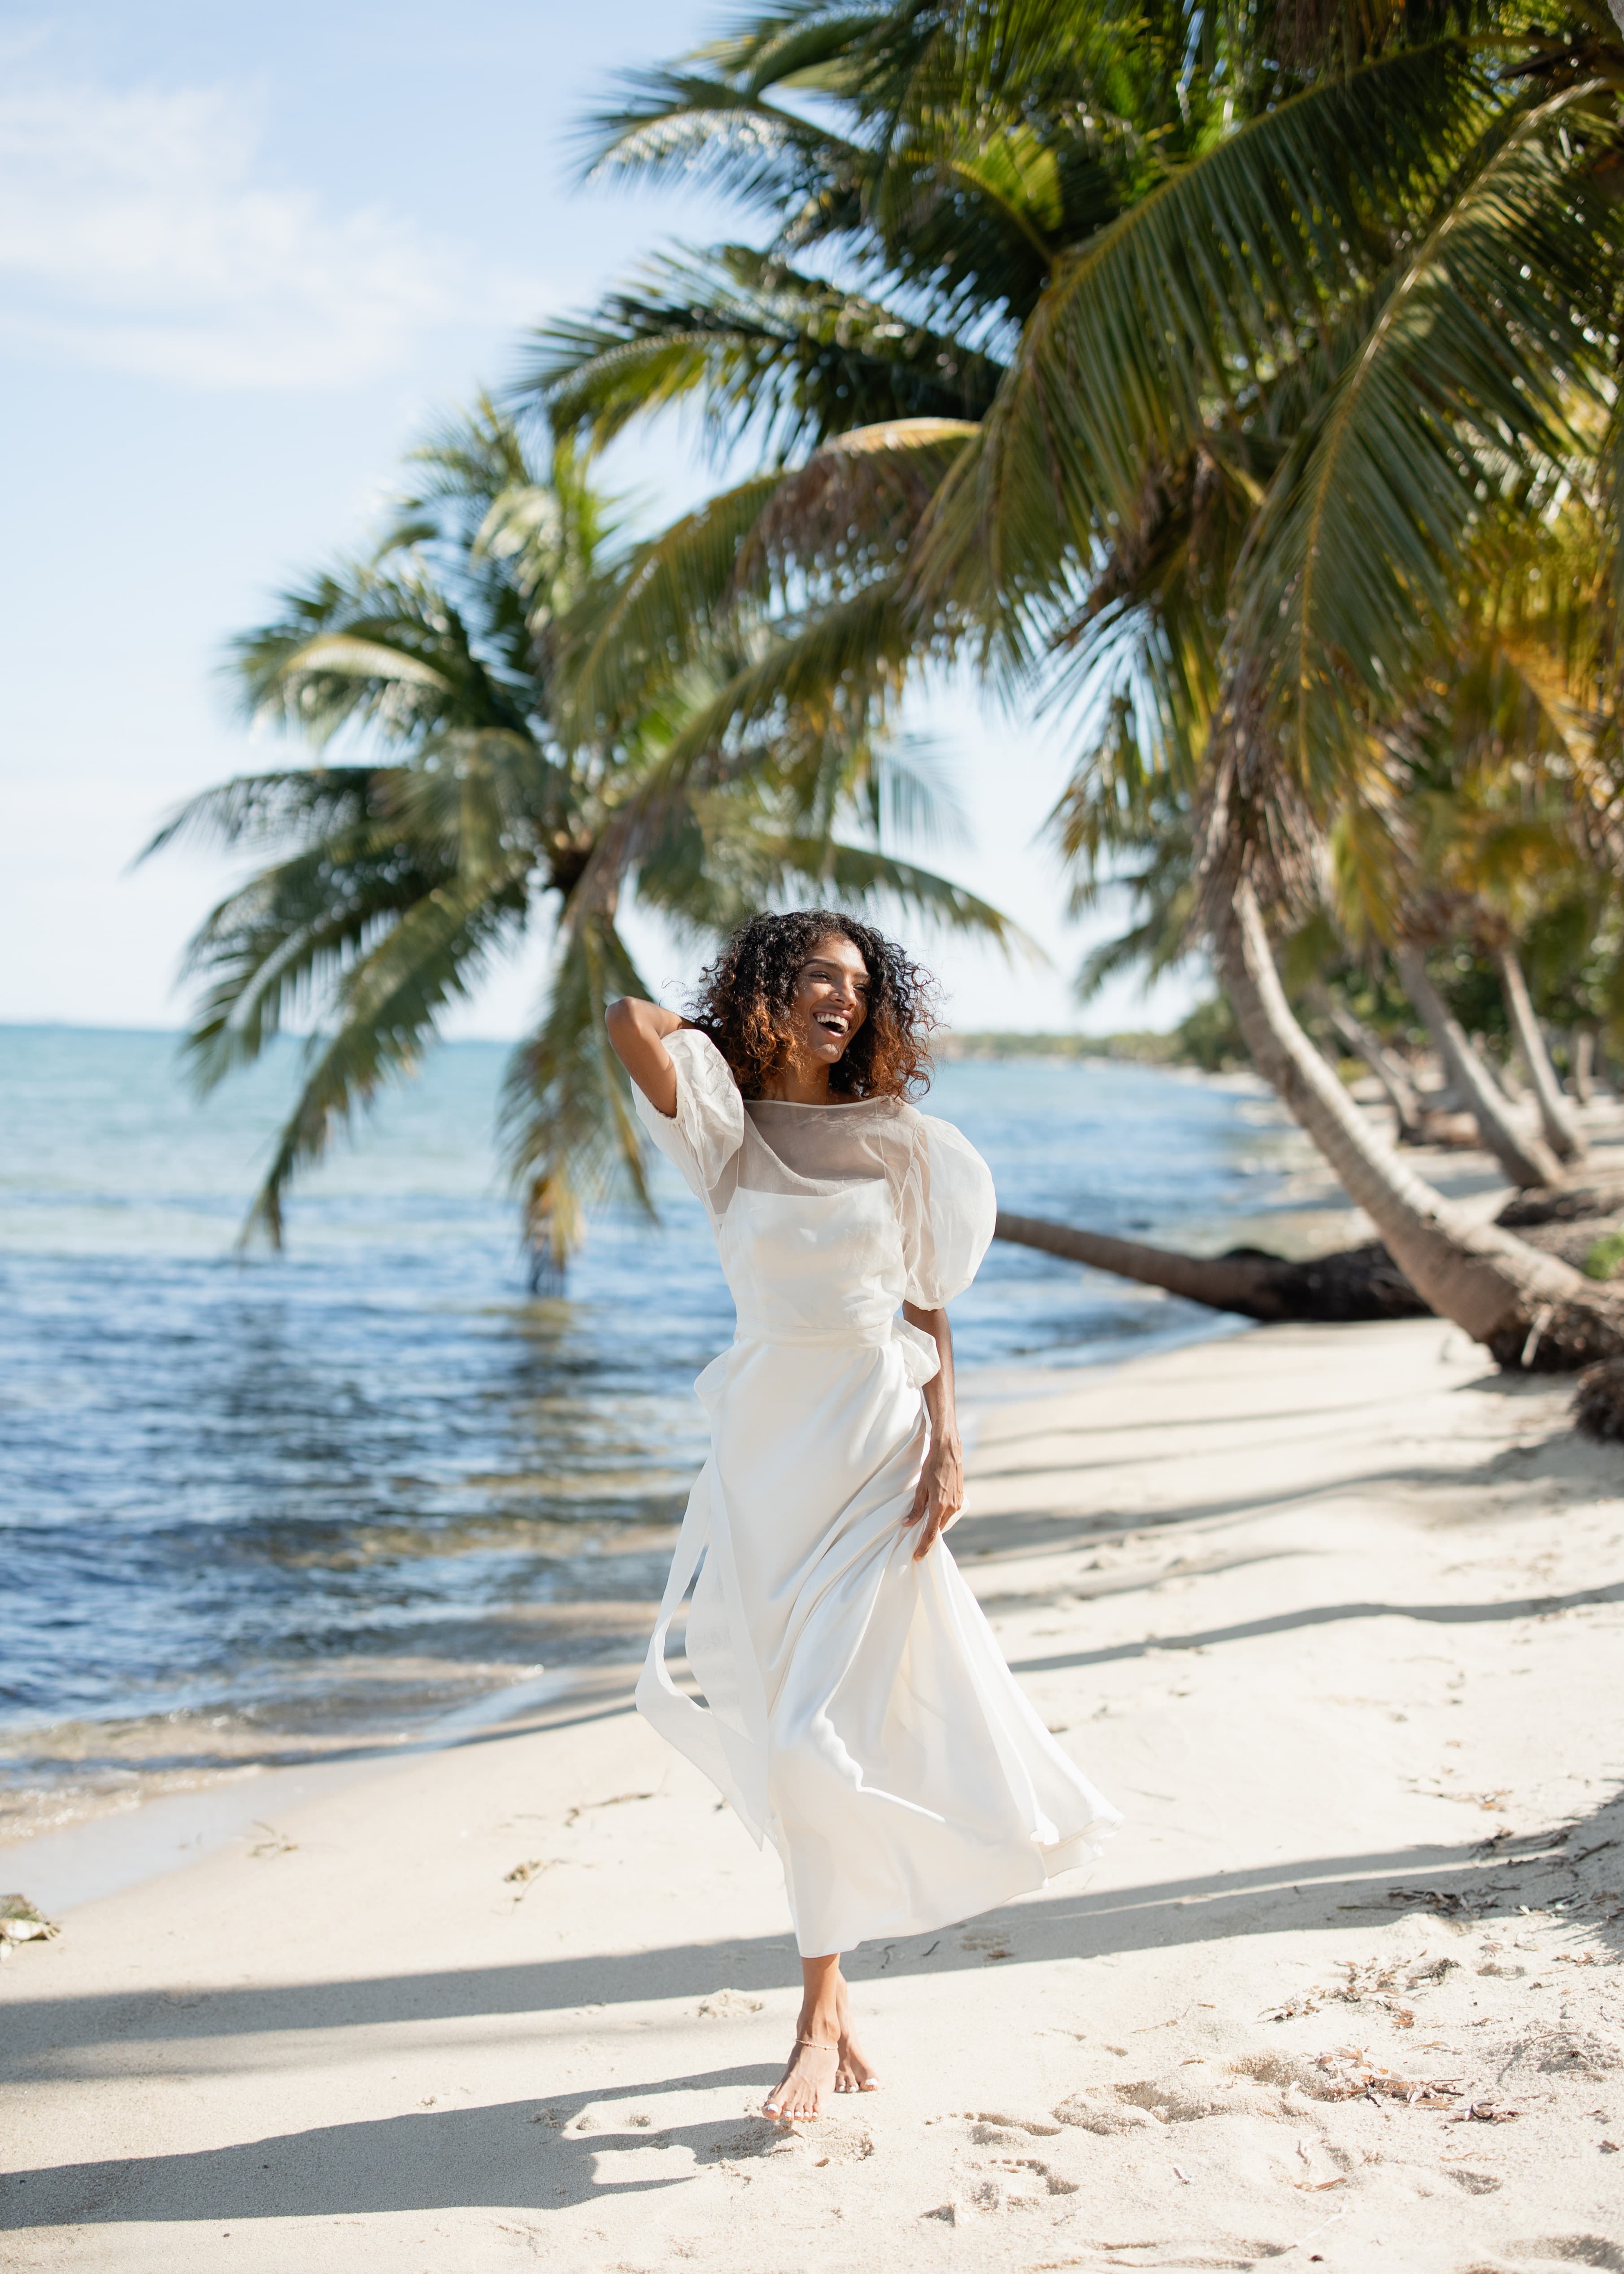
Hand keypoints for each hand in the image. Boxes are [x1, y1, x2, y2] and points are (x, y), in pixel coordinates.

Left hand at [903, 1429, 963, 1561]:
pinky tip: (934, 1514)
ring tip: (924, 1528)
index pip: (931, 1533)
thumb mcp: (921, 1488)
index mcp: (940, 1507)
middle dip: (928, 1537)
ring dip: (935, 1526)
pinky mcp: (960, 1498)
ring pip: (944, 1522)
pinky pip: (950, 1513)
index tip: (917, 1556)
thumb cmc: (932, 1467)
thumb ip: (916, 1508)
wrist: (949, 1451)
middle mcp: (951, 1508)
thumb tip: (908, 1524)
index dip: (923, 1546)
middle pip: (938, 1529)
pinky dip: (941, 1517)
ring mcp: (958, 1504)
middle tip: (917, 1543)